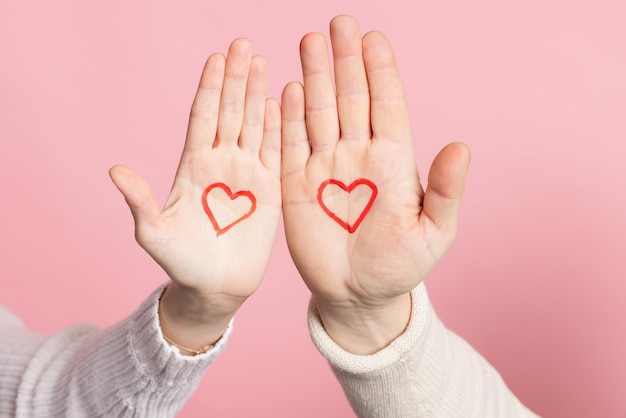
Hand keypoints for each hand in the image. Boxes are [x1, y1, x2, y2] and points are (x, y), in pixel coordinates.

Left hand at [110, 39, 280, 350]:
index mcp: (194, 166)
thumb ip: (140, 201)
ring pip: (255, 125)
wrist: (215, 288)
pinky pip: (276, 153)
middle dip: (236, 79)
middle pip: (231, 112)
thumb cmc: (181, 263)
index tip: (216, 57)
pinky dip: (281, 128)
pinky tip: (284, 102)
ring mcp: (248, 175)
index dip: (210, 88)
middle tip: (243, 45)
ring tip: (263, 62)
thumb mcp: (154, 233)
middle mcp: (222, 163)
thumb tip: (114, 171)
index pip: (204, 117)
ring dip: (258, 94)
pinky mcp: (271, 191)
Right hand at [281, 16, 469, 353]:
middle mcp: (358, 155)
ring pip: (319, 112)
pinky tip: (288, 89)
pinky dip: (289, 118)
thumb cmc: (400, 266)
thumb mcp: (433, 233)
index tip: (373, 38)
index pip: (386, 104)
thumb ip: (445, 190)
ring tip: (310, 41)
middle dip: (344, 60)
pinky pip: (291, 145)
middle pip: (351, 98)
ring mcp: (325, 168)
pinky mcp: (296, 186)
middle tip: (339, 24)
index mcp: (393, 161)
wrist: (359, 295)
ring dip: (314, 78)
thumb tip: (461, 147)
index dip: (380, 71)